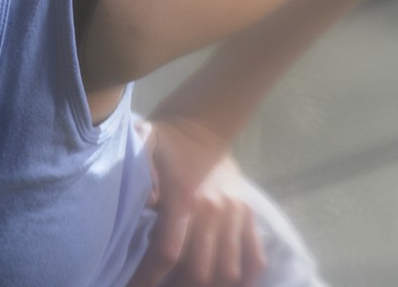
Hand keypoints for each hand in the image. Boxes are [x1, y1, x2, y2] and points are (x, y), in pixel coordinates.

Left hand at [126, 116, 265, 286]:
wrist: (202, 126)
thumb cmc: (165, 141)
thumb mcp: (144, 142)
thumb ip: (141, 166)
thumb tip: (147, 201)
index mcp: (185, 199)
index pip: (168, 253)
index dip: (149, 278)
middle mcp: (213, 212)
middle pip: (200, 271)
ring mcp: (235, 216)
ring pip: (228, 271)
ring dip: (209, 286)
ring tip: (185, 286)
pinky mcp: (248, 216)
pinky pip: (255, 258)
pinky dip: (245, 279)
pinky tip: (226, 284)